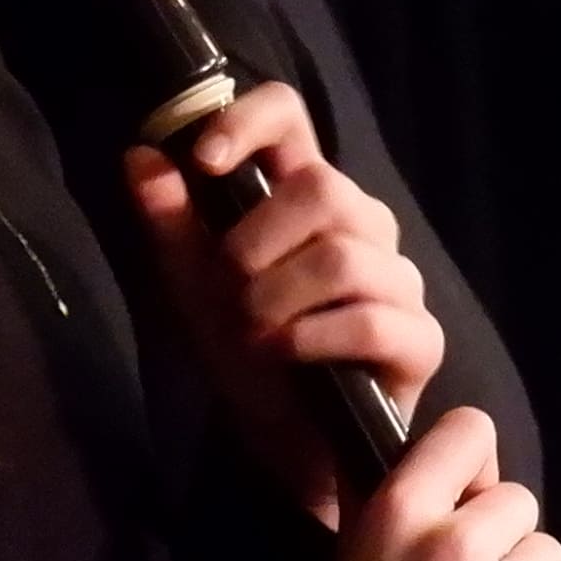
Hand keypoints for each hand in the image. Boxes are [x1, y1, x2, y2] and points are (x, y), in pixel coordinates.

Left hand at [124, 84, 447, 517]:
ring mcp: (399, 282)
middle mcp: (364, 226)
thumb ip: (170, 225)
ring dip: (278, 299)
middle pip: (322, 186)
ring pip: (342, 257)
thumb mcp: (193, 288)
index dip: (247, 120)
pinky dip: (313, 338)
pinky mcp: (420, 340)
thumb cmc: (247, 354)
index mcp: (309, 198)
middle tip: (229, 290)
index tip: (203, 159)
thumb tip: (140, 155)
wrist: (286, 444)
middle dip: (255, 242)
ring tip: (252, 333)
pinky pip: (372, 320)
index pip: (290, 116)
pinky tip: (286, 355)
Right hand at [285, 399, 560, 560]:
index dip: (468, 458)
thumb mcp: (354, 543)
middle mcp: (457, 540)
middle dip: (495, 526)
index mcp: (402, 507)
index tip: (456, 489)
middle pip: (518, 496)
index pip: (472, 429)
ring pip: (547, 548)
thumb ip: (387, 489)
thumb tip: (427, 455)